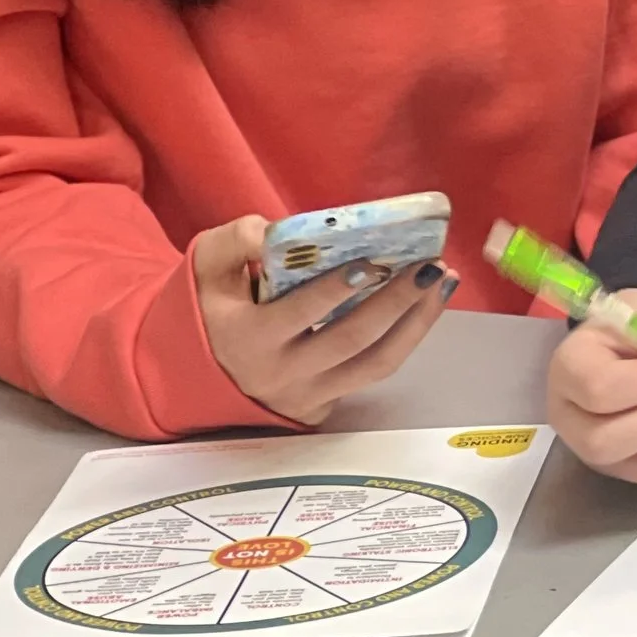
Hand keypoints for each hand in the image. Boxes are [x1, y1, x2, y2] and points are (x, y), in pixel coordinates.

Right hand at [191, 215, 455, 424]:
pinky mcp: (324, 404)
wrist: (193, 371)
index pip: (300, 314)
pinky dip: (408, 338)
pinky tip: (429, 305)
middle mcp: (280, 374)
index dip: (336, 290)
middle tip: (430, 265)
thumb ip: (236, 242)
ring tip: (443, 280)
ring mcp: (306, 395)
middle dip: (396, 301)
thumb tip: (274, 231)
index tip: (371, 263)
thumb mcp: (206, 267)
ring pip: (375, 363)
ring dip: (417, 322)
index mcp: (247, 338)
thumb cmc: (207, 307)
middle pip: (350, 339)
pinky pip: (373, 372)